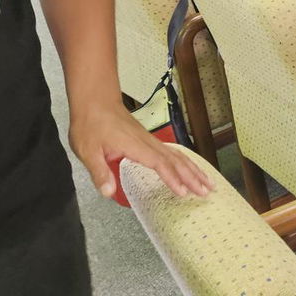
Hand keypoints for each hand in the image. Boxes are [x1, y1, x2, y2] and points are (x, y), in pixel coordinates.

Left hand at [68, 102, 213, 203]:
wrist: (95, 102)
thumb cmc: (91, 125)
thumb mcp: (87, 151)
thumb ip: (99, 172)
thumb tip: (108, 193)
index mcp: (135, 147)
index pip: (159, 163)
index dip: (172, 178)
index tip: (183, 192)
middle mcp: (148, 143)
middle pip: (176, 160)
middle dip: (192, 176)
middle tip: (206, 191)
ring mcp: (150, 141)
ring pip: (178, 155)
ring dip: (194, 169)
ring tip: (207, 183)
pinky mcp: (149, 140)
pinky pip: (173, 152)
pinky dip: (185, 162)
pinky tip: (190, 168)